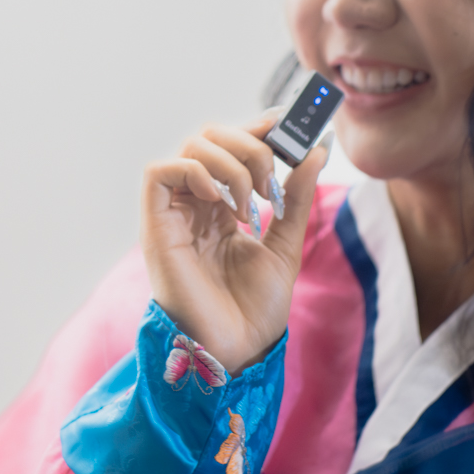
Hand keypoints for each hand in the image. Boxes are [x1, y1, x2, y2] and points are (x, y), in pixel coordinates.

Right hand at [141, 113, 320, 370]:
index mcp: (222, 206)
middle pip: (210, 137)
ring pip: (190, 148)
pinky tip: (220, 198)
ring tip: (251, 206)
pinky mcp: (156, 226)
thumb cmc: (255, 309)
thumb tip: (316, 149)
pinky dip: (193, 171)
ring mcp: (175, 213)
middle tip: (273, 184)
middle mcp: (196, 204)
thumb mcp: (286, 243)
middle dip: (250, 147)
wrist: (238, 350)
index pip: (231, 145)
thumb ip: (297, 196)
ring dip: (231, 164)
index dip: (256, 126)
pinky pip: (159, 172)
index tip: (287, 124)